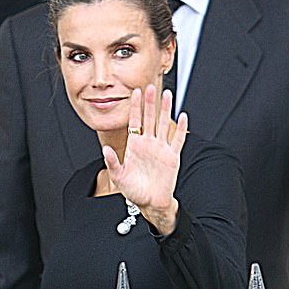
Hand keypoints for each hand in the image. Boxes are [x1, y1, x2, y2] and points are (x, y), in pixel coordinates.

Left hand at [102, 85, 187, 235]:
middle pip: (150, 118)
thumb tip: (105, 150)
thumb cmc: (134, 190)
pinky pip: (178, 140)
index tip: (134, 91)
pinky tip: (183, 116)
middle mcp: (148, 144)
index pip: (135, 121)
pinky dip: (181, 129)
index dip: (135, 106)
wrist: (150, 202)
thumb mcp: (119, 176)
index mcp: (135, 145)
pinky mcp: (173, 157)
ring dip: (166, 110)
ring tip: (167, 95)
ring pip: (164, 124)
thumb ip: (112, 162)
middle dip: (150, 102)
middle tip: (151, 86)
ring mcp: (161, 149)